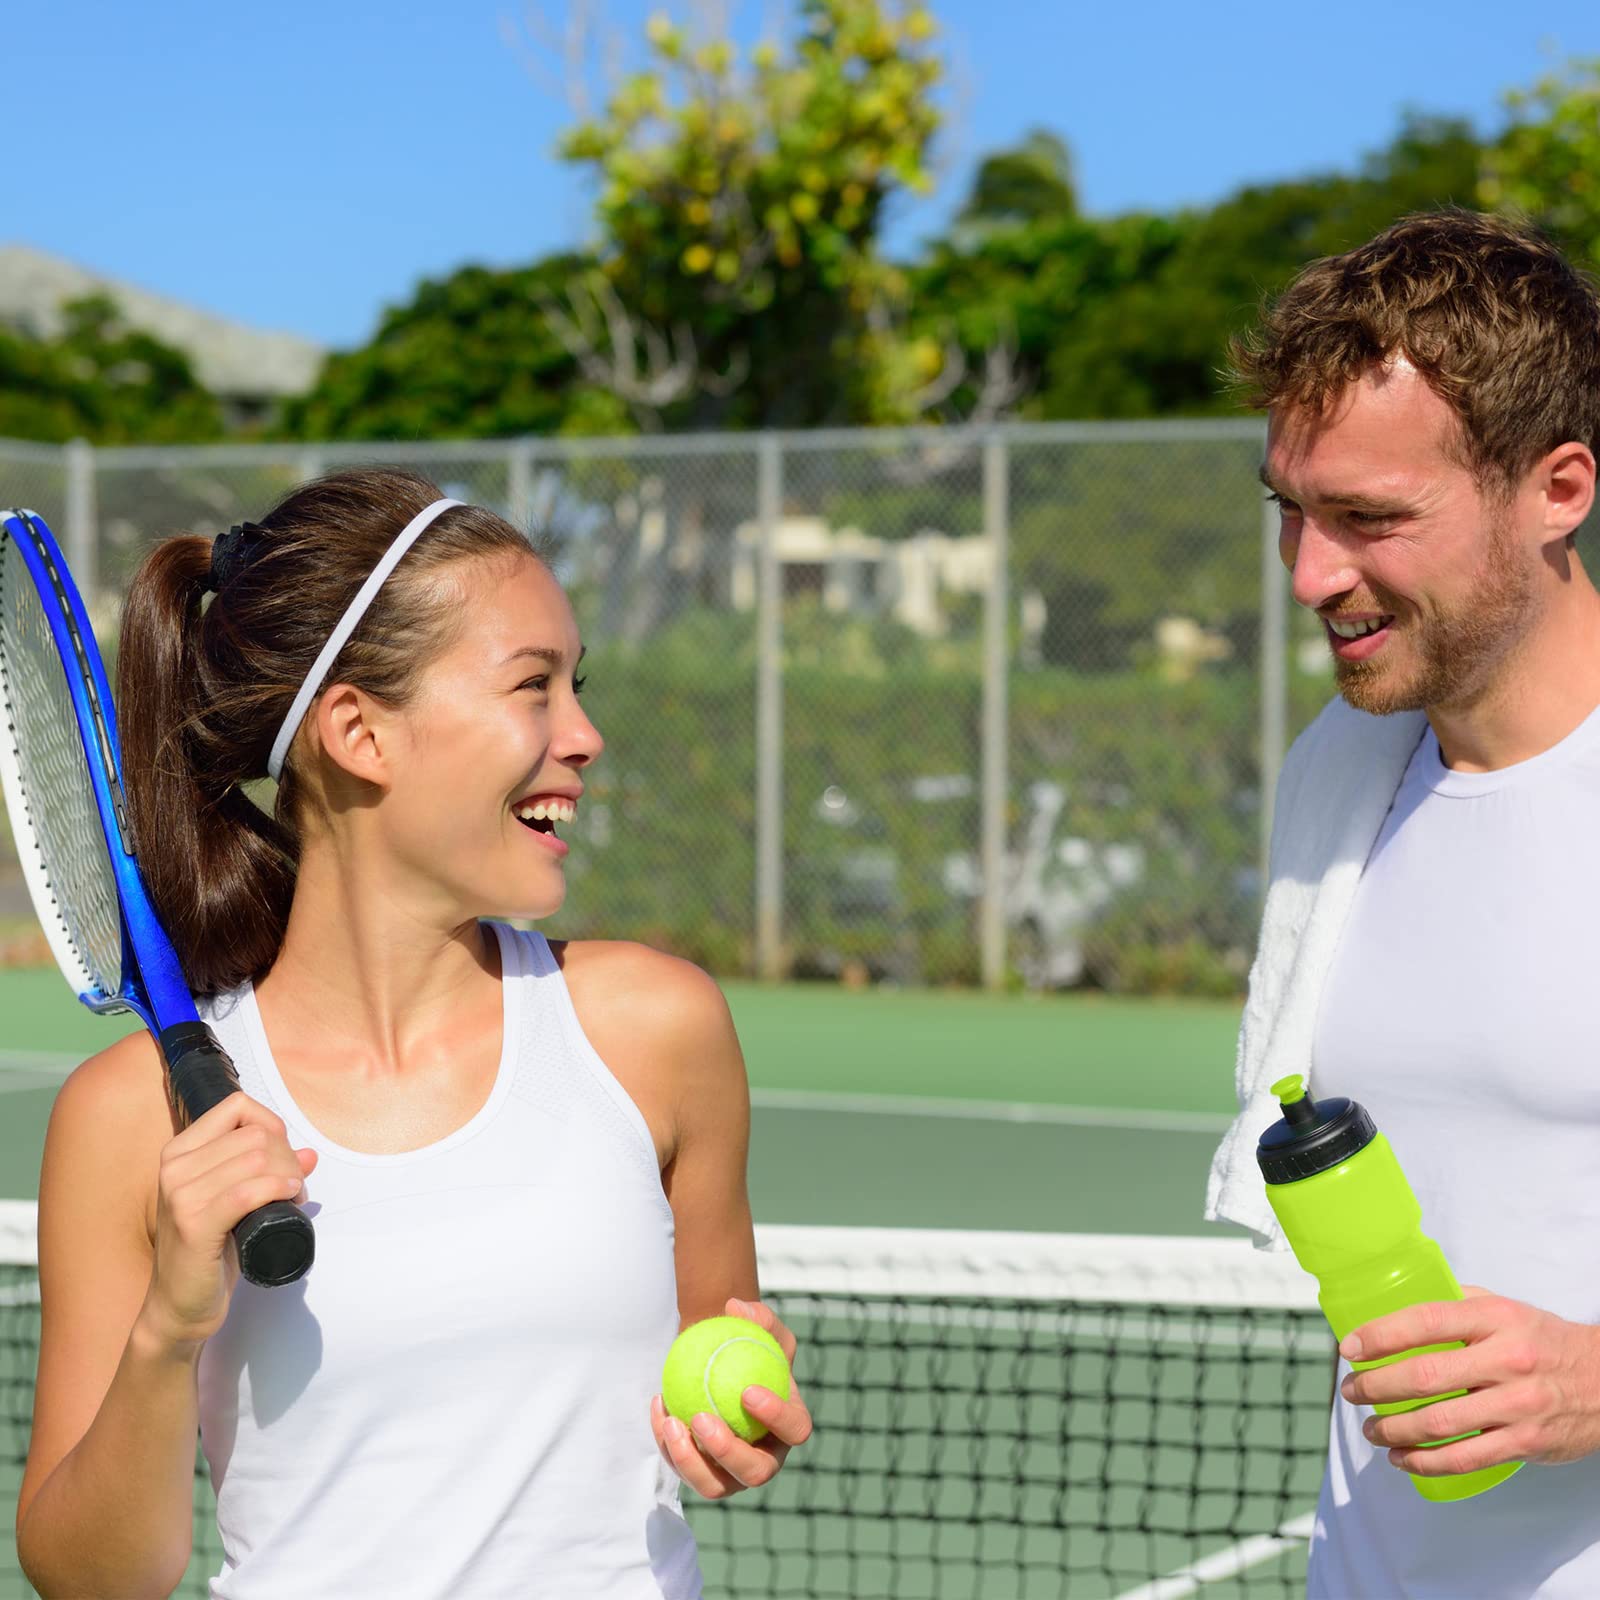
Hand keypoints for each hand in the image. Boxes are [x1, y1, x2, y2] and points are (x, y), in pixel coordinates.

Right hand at [141, 1093, 316, 1349]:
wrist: (179, 1305)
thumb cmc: (209, 1249)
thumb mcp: (232, 1200)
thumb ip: (265, 1171)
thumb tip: (310, 1154)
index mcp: (179, 1152)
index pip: (237, 1107)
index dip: (271, 1125)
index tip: (282, 1155)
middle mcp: (174, 1167)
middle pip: (254, 1134)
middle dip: (286, 1157)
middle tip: (293, 1186)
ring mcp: (180, 1196)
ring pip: (256, 1159)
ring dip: (288, 1176)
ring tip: (292, 1198)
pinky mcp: (194, 1224)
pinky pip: (248, 1191)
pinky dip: (277, 1189)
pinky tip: (290, 1198)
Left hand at [650, 1296, 813, 1498]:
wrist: (721, 1367)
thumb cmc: (747, 1347)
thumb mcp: (760, 1327)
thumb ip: (757, 1316)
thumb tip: (736, 1307)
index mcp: (789, 1426)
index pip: (795, 1429)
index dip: (777, 1417)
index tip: (748, 1391)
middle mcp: (766, 1458)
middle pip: (756, 1472)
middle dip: (728, 1452)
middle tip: (702, 1418)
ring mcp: (734, 1474)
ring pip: (714, 1485)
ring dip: (690, 1460)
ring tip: (672, 1422)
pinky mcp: (704, 1475)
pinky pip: (684, 1469)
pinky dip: (668, 1444)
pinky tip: (658, 1406)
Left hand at [1339, 1288, 1599, 1475]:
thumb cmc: (1543, 1340)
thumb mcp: (1504, 1308)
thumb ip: (1456, 1303)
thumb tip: (1398, 1300)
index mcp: (1493, 1319)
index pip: (1426, 1321)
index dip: (1380, 1335)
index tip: (1349, 1348)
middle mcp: (1506, 1360)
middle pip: (1424, 1376)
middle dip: (1376, 1387)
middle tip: (1351, 1391)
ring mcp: (1517, 1405)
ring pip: (1440, 1422)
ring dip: (1394, 1429)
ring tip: (1370, 1428)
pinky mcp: (1526, 1443)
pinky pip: (1466, 1457)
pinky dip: (1426, 1462)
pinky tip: (1402, 1459)